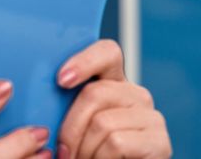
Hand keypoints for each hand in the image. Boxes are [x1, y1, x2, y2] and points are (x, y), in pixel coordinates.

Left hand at [57, 40, 171, 157]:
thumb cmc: (87, 150)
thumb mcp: (73, 124)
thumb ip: (63, 106)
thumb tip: (39, 97)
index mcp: (112, 83)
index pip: (107, 52)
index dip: (84, 61)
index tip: (61, 80)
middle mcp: (135, 94)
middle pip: (94, 93)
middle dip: (70, 128)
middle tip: (63, 151)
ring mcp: (151, 116)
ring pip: (102, 122)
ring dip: (84, 149)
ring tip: (82, 158)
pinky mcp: (160, 141)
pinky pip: (116, 142)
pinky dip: (100, 158)